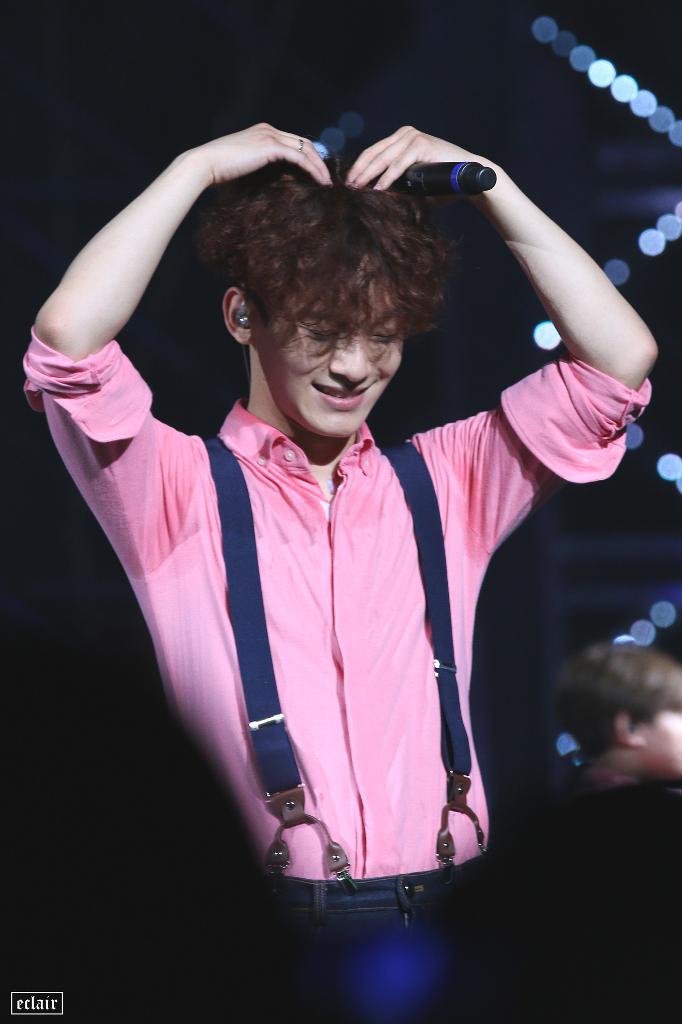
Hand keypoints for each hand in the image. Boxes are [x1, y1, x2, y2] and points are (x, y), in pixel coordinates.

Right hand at [191, 123, 331, 187]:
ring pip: (306, 148)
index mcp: (262, 132)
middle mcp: (268, 130)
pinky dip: (313, 169)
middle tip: (327, 178)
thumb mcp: (244, 166)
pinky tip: (320, 182)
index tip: (316, 173)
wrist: (205, 164)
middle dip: (319, 160)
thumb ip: (260, 167)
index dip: (308, 157)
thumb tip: (274, 181)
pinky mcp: (270, 146)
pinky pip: (299, 158)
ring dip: (320, 166)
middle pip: (304, 143)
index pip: (293, 141)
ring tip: (328, 183)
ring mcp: (269, 135)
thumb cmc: (218, 170)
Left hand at [346, 126, 485, 190]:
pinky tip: (378, 189)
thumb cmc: (440, 184)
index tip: (347, 184)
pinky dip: (387, 177)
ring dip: (368, 175)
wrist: (467, 180)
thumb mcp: (411, 182)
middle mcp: (405, 134)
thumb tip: (372, 196)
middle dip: (359, 172)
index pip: (372, 153)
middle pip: (374, 153)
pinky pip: (399, 163)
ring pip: (384, 158)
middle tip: (347, 188)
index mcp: (400, 139)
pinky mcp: (421, 144)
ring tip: (357, 189)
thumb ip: (394, 184)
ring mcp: (413, 137)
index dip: (358, 168)